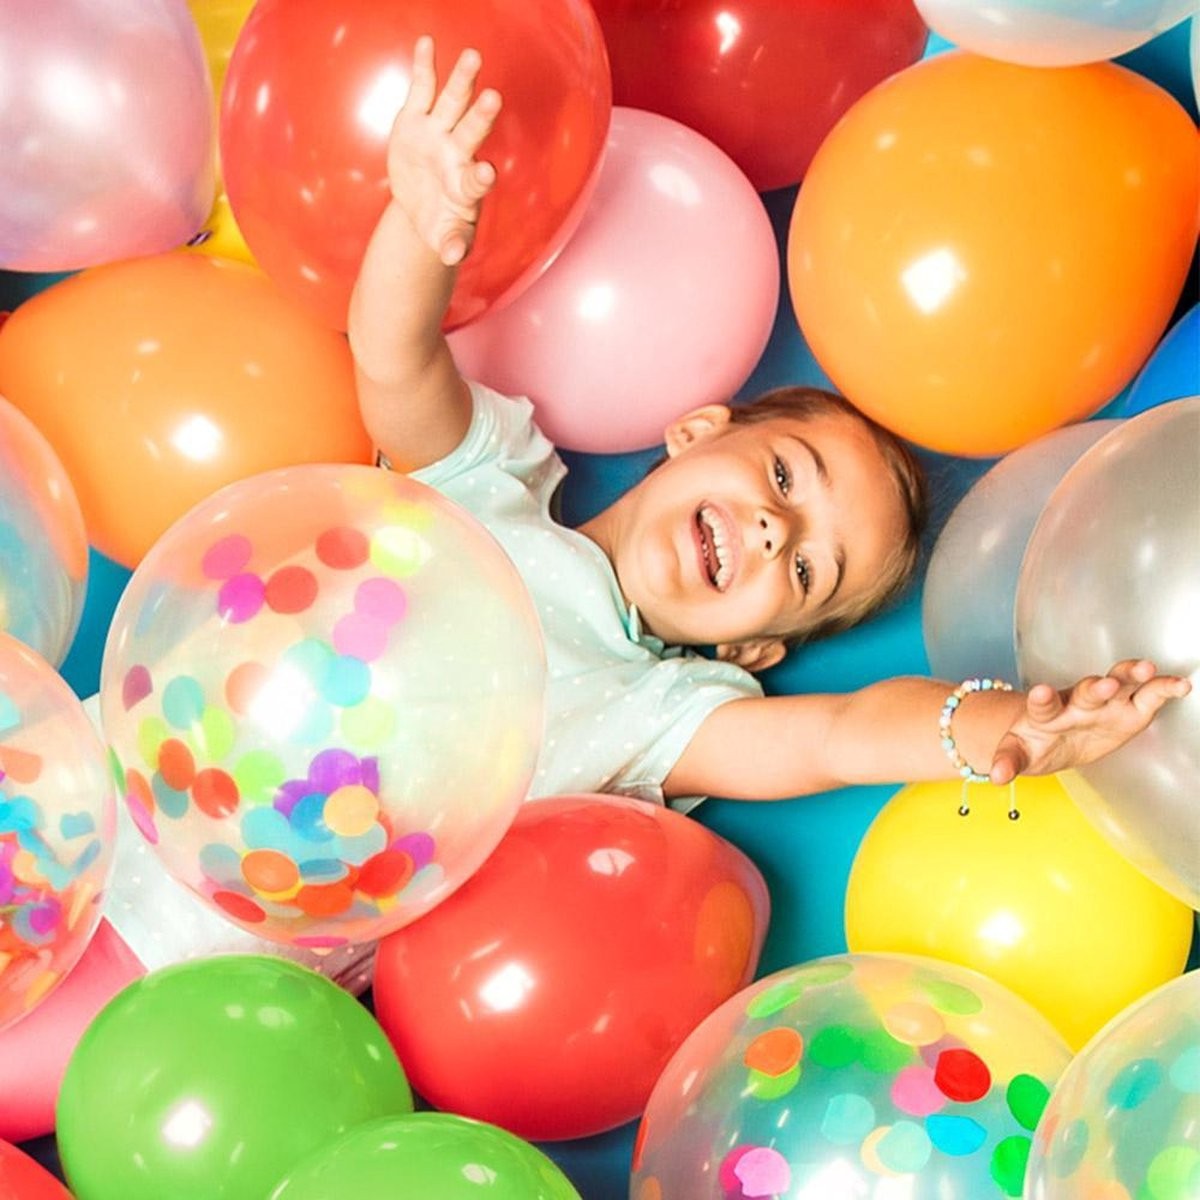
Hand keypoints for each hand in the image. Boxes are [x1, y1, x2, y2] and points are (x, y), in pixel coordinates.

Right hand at [388, 36, 501, 266]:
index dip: (481, 176)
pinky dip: (424, 67)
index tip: (485, 173)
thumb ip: (451, 246)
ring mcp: (438, 133)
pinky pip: (422, 90)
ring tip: (473, 56)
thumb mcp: (443, 239)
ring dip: (463, 81)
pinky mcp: (417, 120)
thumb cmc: (440, 224)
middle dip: (481, 116)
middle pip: (472, 132)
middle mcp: (457, 153)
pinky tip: (425, 43)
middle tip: (494, 98)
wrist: (422, 205)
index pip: (477, 180)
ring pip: (453, 103)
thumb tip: (453, 257)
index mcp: (466, 186)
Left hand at [990, 659, 1190, 782]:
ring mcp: (1105, 702)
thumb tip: (995, 776)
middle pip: (1084, 691)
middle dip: (1094, 688)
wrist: (1053, 734)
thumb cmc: (1034, 741)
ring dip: (1130, 675)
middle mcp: (1076, 702)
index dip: (1041, 699)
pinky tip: (1181, 684)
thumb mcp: (1018, 753)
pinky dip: (1163, 688)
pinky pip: (1148, 695)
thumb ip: (1008, 761)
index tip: (1040, 692)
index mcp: (1046, 713)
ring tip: (1145, 669)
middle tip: (1103, 684)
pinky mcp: (1129, 709)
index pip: (1041, 705)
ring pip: (1118, 683)